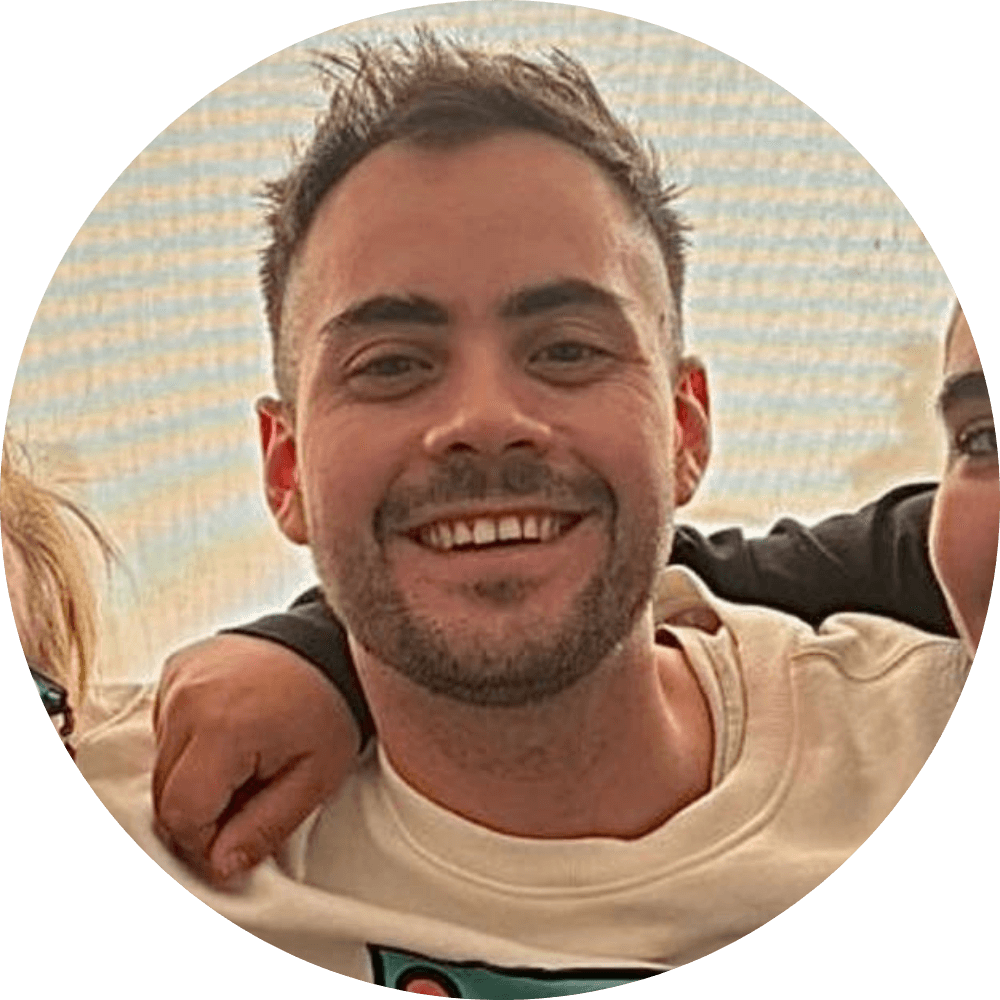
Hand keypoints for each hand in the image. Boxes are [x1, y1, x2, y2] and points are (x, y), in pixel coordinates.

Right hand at [152, 633, 358, 883]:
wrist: (328, 646)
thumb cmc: (328, 708)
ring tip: (246, 760)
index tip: (238, 833)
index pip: (181, 815)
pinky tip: (231, 733)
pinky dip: (191, 744)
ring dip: (195, 776)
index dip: (207, 839)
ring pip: (161, 763)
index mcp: (222, 728)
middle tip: (249, 797)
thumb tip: (220, 865)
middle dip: (202, 811)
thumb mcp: (314, 779)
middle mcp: (187, 699)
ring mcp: (177, 680)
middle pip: (163, 793)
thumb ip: (264, 828)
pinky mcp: (175, 669)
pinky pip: (165, 729)